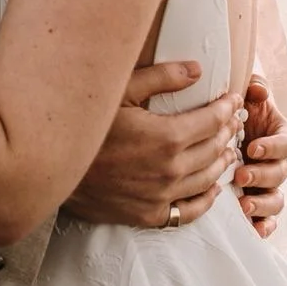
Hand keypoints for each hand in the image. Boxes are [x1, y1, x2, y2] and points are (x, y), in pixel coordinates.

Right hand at [65, 62, 243, 229]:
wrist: (52, 168)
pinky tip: (212, 189)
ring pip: (207, 179)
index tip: (234, 100)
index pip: (212, 121)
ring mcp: (160, 196)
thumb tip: (197, 69)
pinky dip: (206, 200)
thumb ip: (161, 77)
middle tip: (233, 120)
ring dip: (222, 162)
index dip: (227, 108)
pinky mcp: (148, 215)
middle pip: (214, 149)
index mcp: (167, 137)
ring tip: (228, 148)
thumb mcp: (120, 91)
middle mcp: (170, 169)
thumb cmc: (85, 125)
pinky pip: (188, 212)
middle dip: (227, 131)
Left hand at [234, 74, 286, 239]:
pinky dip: (264, 226)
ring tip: (244, 205)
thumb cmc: (233, 108)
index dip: (274, 146)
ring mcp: (268, 184)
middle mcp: (278, 161)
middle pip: (281, 173)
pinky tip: (254, 230)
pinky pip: (268, 219)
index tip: (253, 147)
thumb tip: (258, 92)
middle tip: (240, 174)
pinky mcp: (257, 202)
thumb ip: (254, 87)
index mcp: (280, 134)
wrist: (216, 129)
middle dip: (262, 175)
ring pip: (276, 199)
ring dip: (263, 204)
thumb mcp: (243, 92)